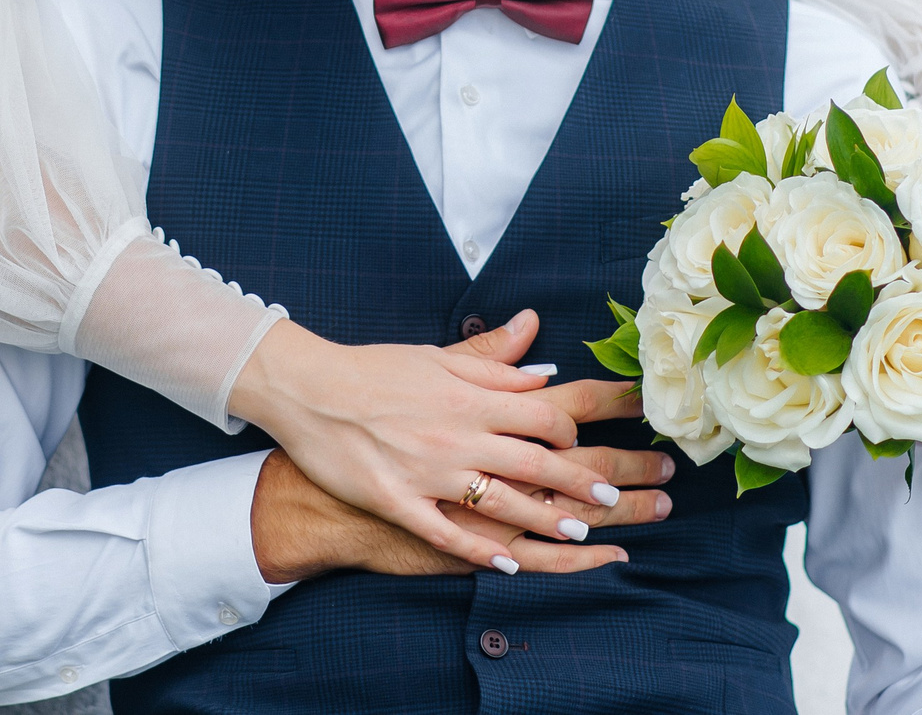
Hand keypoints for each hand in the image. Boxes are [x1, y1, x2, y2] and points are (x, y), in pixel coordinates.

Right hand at [229, 310, 650, 570]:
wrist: (308, 391)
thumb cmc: (373, 371)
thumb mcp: (435, 358)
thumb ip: (491, 363)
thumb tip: (540, 358)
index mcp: (469, 395)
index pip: (543, 413)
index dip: (573, 430)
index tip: (586, 442)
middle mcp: (458, 434)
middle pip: (537, 462)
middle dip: (581, 482)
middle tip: (612, 498)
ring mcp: (429, 472)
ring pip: (504, 503)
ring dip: (547, 520)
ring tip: (580, 532)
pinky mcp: (400, 501)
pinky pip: (448, 533)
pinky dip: (482, 552)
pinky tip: (508, 564)